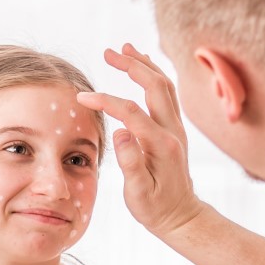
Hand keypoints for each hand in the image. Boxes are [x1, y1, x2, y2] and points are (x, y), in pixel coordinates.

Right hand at [77, 44, 203, 240]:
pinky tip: (141, 67)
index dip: (105, 101)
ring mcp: (176, 128)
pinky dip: (152, 75)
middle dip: (131, 65)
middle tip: (108, 51)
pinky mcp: (174, 128)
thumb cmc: (156, 209)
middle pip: (155, 85)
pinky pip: (166, 93)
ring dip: (144, 64)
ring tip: (124, 48)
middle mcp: (173, 131)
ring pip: (164, 85)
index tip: (82, 97)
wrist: (182, 216)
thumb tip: (120, 132)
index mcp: (162, 145)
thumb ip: (131, 163)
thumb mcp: (139, 194)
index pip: (131, 112)